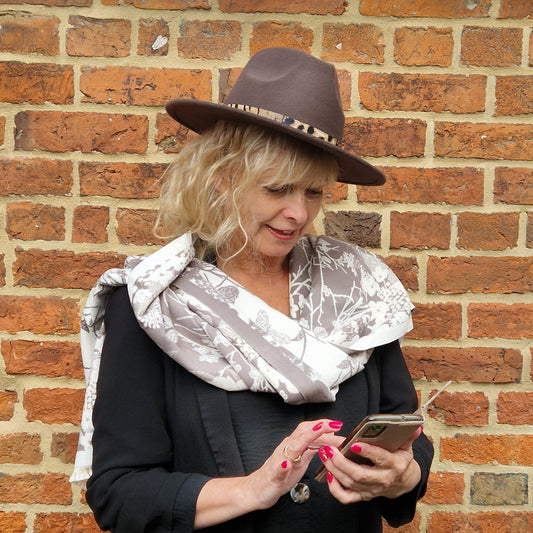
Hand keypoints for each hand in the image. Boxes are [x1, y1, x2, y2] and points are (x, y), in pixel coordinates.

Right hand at [195, 418, 344, 527]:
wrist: (259, 488)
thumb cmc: (280, 474)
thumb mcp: (299, 459)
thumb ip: (311, 448)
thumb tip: (328, 439)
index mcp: (294, 445)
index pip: (309, 430)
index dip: (323, 426)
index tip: (338, 424)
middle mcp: (287, 449)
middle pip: (302, 433)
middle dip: (318, 428)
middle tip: (334, 425)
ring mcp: (280, 460)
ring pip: (292, 446)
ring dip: (304, 438)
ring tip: (317, 432)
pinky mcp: (273, 474)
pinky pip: (278, 469)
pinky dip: (283, 465)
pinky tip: (287, 464)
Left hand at [317, 427, 422, 503]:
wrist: (404, 482)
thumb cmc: (401, 460)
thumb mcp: (406, 447)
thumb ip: (408, 435)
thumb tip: (416, 426)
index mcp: (395, 465)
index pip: (380, 458)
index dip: (367, 452)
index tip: (354, 443)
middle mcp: (383, 479)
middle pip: (360, 475)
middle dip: (342, 462)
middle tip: (329, 450)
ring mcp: (372, 490)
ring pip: (351, 484)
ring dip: (334, 470)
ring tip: (324, 455)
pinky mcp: (364, 496)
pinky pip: (347, 497)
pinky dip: (335, 489)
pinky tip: (328, 475)